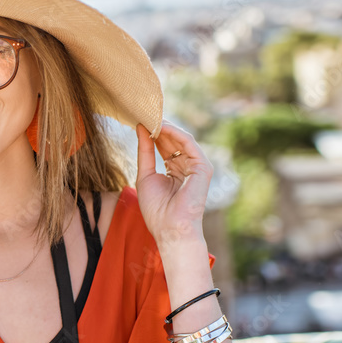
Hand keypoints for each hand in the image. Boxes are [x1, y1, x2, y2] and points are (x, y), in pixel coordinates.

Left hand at [134, 120, 212, 247]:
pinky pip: (189, 144)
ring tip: (149, 118)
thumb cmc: (156, 209)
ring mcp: (196, 166)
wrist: (170, 228)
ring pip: (181, 139)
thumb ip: (144, 151)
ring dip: (165, 128)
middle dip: (158, 128)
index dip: (152, 134)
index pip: (164, 147)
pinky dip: (175, 133)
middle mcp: (187, 167)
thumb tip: (140, 128)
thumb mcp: (145, 174)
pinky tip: (160, 127)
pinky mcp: (203, 167)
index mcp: (174, 171)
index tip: (138, 121)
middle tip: (142, 114)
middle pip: (172, 141)